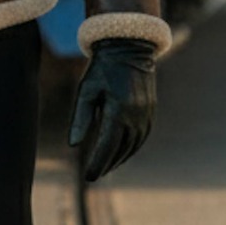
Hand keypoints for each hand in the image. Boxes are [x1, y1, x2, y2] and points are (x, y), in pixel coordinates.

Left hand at [68, 39, 155, 183]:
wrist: (129, 47)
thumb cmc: (102, 68)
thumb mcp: (86, 90)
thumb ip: (80, 119)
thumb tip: (74, 146)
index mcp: (119, 109)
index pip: (107, 146)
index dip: (97, 163)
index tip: (88, 177)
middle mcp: (136, 115)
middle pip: (121, 149)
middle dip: (107, 165)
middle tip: (93, 175)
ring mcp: (147, 114)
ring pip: (133, 146)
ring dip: (119, 159)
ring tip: (105, 167)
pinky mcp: (151, 112)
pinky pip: (142, 137)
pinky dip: (130, 149)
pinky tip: (119, 153)